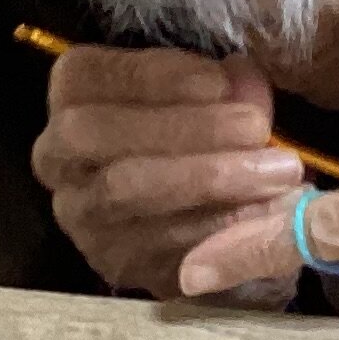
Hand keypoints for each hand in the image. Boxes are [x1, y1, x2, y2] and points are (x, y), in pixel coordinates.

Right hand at [31, 43, 306, 298]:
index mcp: (72, 100)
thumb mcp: (213, 96)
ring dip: (211, 177)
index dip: (152, 75)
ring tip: (280, 169)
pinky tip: (268, 213)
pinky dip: (218, 226)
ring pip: (126, 190)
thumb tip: (243, 81)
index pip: (84, 75)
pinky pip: (157, 244)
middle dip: (181, 127)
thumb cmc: (207, 138)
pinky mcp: (115, 264)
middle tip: (257, 127)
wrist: (216, 223)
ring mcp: (82, 218)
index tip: (222, 81)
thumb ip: (224, 84)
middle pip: (92, 132)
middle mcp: (58, 160)